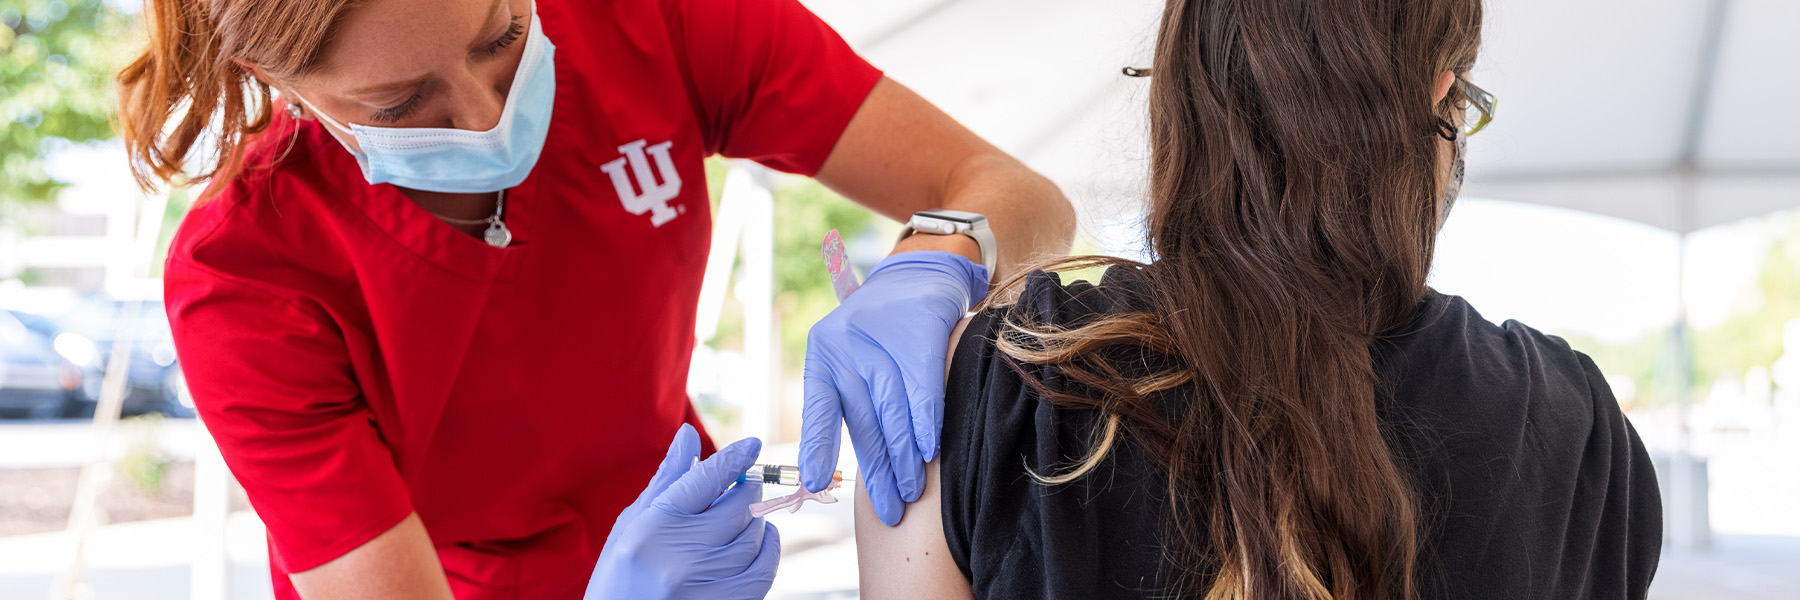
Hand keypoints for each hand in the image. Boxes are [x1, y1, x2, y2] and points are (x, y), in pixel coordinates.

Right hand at [587, 424, 779, 599]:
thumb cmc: (621, 574)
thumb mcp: (631, 524)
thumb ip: (666, 480)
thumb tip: (688, 435)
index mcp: (654, 527)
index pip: (706, 479)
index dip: (735, 458)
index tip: (751, 446)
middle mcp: (682, 555)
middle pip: (738, 506)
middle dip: (748, 488)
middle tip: (745, 483)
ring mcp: (706, 584)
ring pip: (754, 537)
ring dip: (756, 518)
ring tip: (744, 514)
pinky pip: (763, 571)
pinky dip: (767, 550)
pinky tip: (756, 542)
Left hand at [800, 250, 987, 525]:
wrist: (918, 278)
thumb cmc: (882, 336)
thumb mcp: (853, 362)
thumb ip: (849, 407)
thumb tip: (836, 472)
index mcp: (823, 357)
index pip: (817, 408)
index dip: (817, 446)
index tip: (815, 481)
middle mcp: (847, 347)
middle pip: (863, 420)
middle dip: (877, 470)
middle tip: (888, 508)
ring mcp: (883, 337)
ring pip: (893, 410)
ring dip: (904, 457)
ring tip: (910, 490)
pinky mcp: (921, 332)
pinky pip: (923, 388)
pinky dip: (926, 423)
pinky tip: (929, 451)